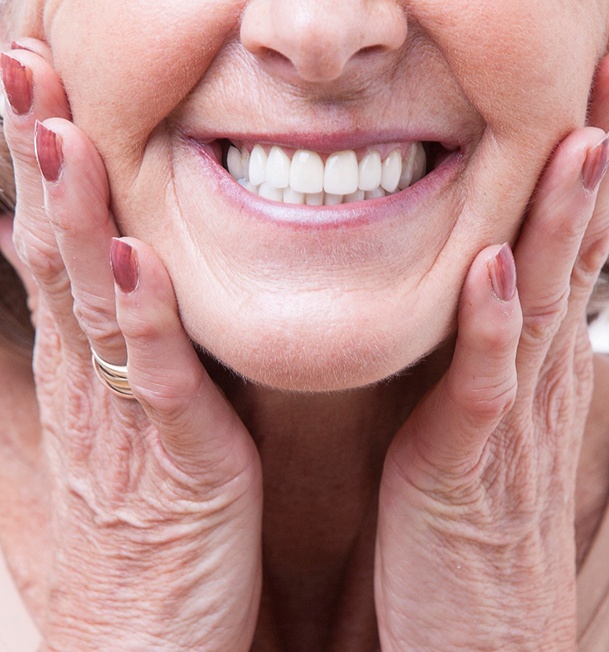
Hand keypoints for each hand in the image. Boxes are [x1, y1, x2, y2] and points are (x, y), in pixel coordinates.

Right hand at [1, 40, 261, 651]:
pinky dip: (141, 315)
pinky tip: (132, 259)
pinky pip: (154, 376)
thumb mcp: (118, 435)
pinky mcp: (174, 459)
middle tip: (24, 68)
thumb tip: (100, 288)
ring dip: (73, 214)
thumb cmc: (139, 538)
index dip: (40, 171)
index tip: (34, 94)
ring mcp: (123, 418)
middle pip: (55, 252)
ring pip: (90, 299)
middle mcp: (89, 382)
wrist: (142, 645)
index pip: (52, 250)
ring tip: (58, 131)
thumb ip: (113, 359)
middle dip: (40, 160)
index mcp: (83, 372)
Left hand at [375, 45, 608, 650]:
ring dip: (561, 219)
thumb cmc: (468, 525)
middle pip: (570, 252)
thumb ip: (481, 358)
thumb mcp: (478, 422)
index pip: (562, 247)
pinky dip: (490, 325)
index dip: (584, 170)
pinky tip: (495, 266)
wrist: (479, 635)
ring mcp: (506, 423)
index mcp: (527, 366)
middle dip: (599, 158)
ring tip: (582, 135)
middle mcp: (531, 380)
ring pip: (541, 302)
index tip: (598, 90)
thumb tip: (480, 292)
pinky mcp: (466, 467)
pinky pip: (482, 385)